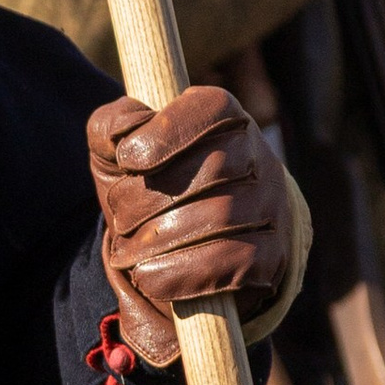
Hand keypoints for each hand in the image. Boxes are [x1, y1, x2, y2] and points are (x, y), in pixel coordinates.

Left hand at [88, 86, 298, 367]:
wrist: (181, 246)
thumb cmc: (148, 186)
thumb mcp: (117, 151)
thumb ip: (110, 128)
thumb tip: (124, 130)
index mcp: (225, 117)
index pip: (211, 109)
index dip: (165, 133)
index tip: (126, 159)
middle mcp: (257, 156)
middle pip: (213, 168)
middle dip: (148, 199)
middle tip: (119, 218)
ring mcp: (271, 205)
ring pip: (223, 216)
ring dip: (160, 239)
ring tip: (127, 251)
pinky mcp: (273, 254)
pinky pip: (238, 262)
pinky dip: (184, 273)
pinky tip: (150, 276)